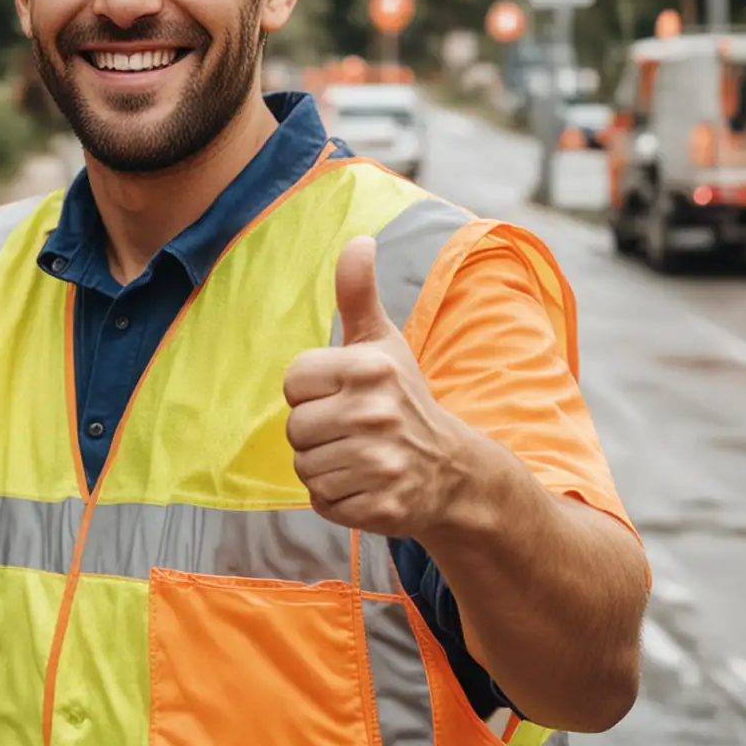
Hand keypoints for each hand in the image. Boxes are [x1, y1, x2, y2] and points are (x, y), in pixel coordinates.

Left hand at [283, 236, 470, 537]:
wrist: (452, 471)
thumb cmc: (404, 399)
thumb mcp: (383, 343)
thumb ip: (358, 295)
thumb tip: (358, 240)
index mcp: (370, 368)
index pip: (293, 382)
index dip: (310, 393)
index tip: (342, 395)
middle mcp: (376, 414)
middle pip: (295, 429)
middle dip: (316, 434)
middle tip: (352, 431)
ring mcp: (380, 463)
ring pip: (305, 468)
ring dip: (325, 468)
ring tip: (359, 458)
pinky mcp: (380, 506)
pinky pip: (323, 503)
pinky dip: (336, 499)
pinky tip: (365, 485)